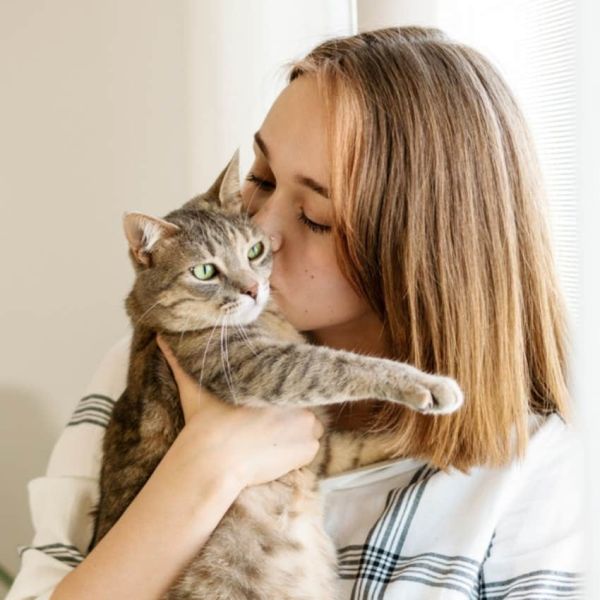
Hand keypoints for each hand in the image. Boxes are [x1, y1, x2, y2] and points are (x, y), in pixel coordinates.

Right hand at [156, 335, 323, 488]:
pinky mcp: (308, 449)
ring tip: (270, 441)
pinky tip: (275, 455)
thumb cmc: (205, 422)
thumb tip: (161, 335)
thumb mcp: (193, 386)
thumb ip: (181, 361)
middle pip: (299, 405)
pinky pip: (310, 450)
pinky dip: (298, 454)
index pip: (289, 381)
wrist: (213, 461)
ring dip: (296, 433)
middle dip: (287, 414)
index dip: (280, 394)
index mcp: (273, 381)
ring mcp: (306, 424)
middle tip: (264, 427)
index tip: (265, 407)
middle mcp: (296, 398)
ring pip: (309, 427)